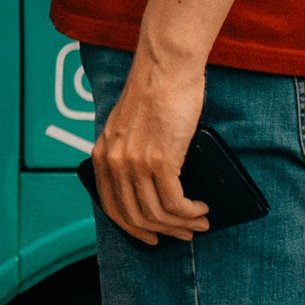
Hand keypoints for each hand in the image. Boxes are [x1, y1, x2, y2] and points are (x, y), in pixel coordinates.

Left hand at [89, 51, 207, 244]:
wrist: (165, 67)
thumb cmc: (155, 91)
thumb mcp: (128, 126)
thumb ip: (129, 153)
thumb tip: (150, 187)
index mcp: (102, 155)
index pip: (112, 207)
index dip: (133, 228)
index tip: (151, 237)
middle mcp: (114, 163)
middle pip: (136, 216)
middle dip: (162, 232)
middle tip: (183, 235)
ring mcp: (135, 163)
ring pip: (157, 214)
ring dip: (182, 224)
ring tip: (200, 223)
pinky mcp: (160, 161)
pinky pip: (175, 203)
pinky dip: (190, 212)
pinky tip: (201, 209)